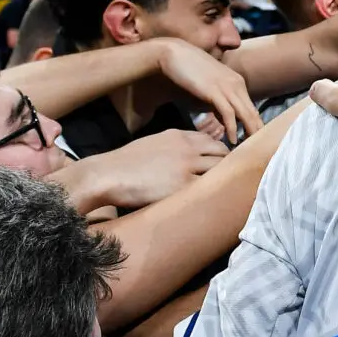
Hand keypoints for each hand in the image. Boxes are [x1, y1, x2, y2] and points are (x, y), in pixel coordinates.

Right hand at [94, 130, 229, 208]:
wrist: (107, 174)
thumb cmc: (125, 162)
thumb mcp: (153, 143)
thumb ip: (174, 146)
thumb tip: (189, 155)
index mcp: (179, 136)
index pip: (212, 140)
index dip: (219, 152)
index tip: (222, 163)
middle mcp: (187, 148)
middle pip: (222, 153)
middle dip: (228, 164)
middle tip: (230, 178)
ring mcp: (187, 166)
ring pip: (219, 169)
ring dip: (224, 178)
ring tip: (226, 190)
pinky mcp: (183, 185)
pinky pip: (207, 187)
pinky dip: (213, 192)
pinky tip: (216, 200)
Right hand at [155, 38, 261, 143]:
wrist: (173, 54)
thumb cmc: (189, 73)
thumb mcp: (210, 90)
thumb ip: (220, 105)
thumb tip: (227, 122)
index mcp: (238, 83)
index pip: (253, 109)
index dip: (256, 127)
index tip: (256, 143)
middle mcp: (237, 85)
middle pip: (254, 114)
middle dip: (258, 134)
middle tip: (258, 151)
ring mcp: (228, 87)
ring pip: (246, 115)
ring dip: (249, 134)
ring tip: (248, 150)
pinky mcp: (215, 91)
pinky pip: (229, 114)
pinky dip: (233, 129)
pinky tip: (232, 140)